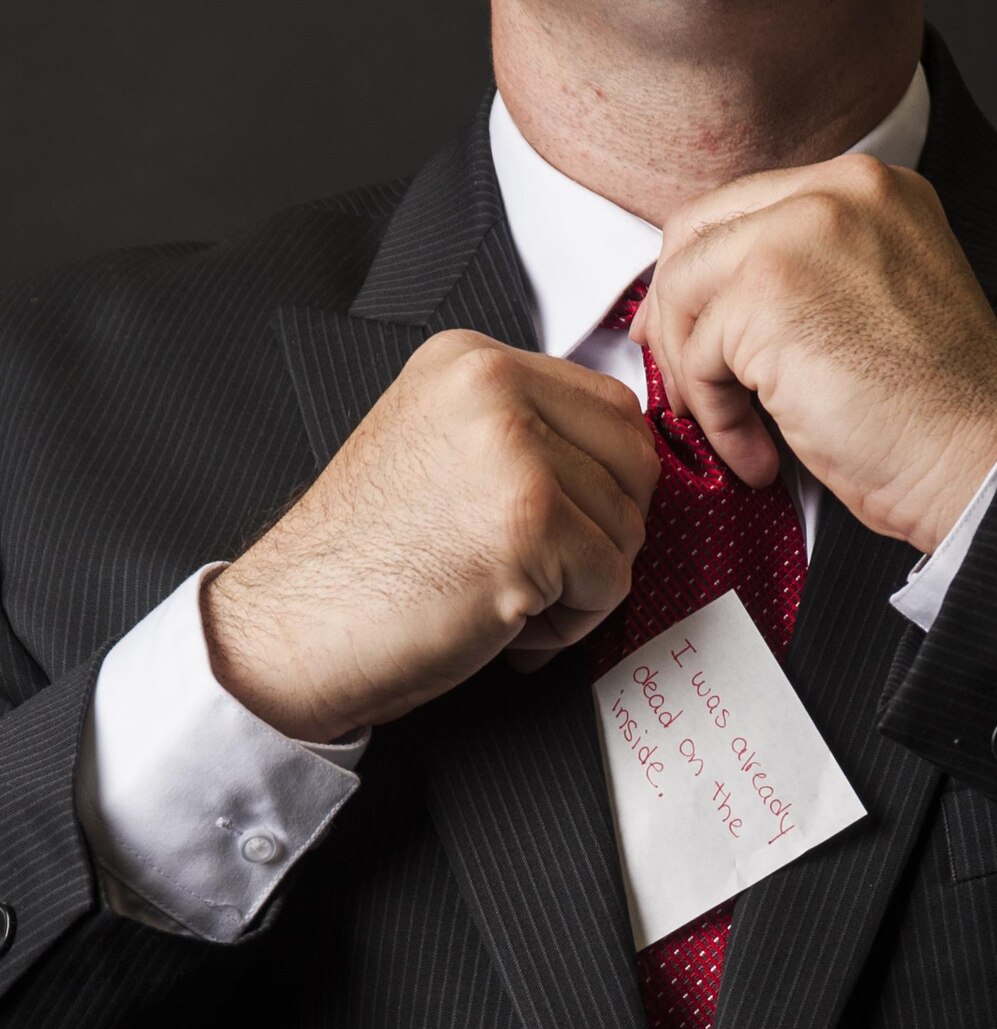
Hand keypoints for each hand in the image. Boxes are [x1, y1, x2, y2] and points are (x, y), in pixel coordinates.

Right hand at [203, 332, 661, 740]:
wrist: (289, 629)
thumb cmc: (364, 568)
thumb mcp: (441, 456)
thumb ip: (523, 439)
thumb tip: (621, 467)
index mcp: (470, 361)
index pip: (612, 408)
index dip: (605, 488)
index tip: (555, 534)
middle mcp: (492, 386)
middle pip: (636, 461)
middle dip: (605, 534)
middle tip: (539, 575)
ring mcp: (512, 451)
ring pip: (628, 527)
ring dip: (584, 589)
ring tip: (506, 602)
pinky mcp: (527, 523)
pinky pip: (611, 582)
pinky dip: (571, 625)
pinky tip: (505, 627)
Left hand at [628, 152, 996, 553]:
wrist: (980, 457)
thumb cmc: (937, 414)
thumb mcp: (875, 305)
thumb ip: (807, 279)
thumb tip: (713, 306)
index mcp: (869, 188)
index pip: (746, 209)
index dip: (701, 275)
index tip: (689, 333)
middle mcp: (836, 192)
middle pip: (698, 235)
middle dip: (674, 319)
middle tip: (682, 385)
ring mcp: (798, 233)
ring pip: (684, 293)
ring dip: (695, 378)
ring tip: (736, 435)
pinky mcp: (766, 293)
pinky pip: (699, 358)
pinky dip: (717, 420)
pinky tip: (759, 458)